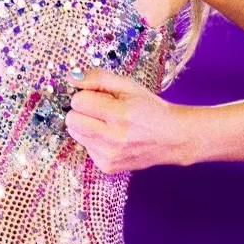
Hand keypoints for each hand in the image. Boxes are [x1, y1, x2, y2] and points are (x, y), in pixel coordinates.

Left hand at [63, 67, 188, 172]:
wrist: (173, 138)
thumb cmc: (150, 108)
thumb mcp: (129, 86)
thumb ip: (99, 78)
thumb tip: (71, 77)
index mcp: (120, 114)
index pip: (78, 101)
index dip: (86, 95)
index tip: (100, 97)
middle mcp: (113, 138)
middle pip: (72, 120)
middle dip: (82, 111)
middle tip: (100, 110)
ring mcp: (109, 156)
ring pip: (76, 134)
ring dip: (87, 125)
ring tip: (108, 123)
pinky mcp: (107, 166)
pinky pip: (86, 147)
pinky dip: (94, 140)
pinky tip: (112, 137)